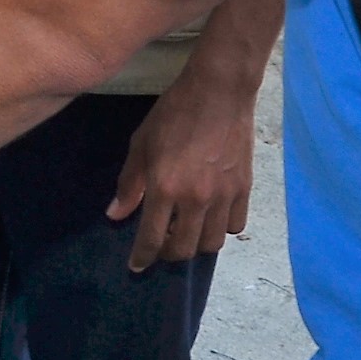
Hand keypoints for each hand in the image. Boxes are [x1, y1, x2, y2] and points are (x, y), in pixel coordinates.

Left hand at [108, 72, 256, 272]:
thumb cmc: (174, 114)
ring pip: (211, 244)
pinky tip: (211, 216)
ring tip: (186, 230)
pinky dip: (222, 228)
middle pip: (183, 249)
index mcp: (165, 187)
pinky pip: (235, 226)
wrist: (219, 92)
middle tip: (162, 243)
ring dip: (195, 244)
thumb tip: (116, 215)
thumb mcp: (142, 144)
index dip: (142, 258)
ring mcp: (223, 196)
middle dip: (168, 253)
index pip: (151, 238)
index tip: (137, 266)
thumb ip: (129, 183)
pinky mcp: (244, 189)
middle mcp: (195, 199)